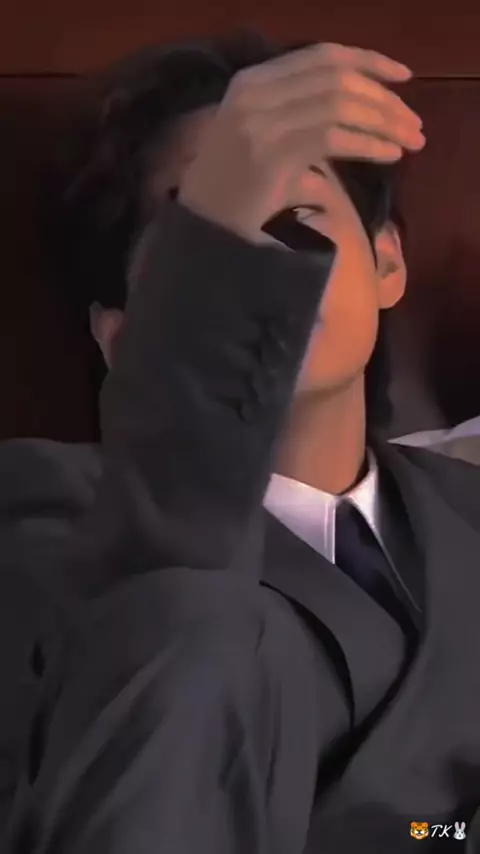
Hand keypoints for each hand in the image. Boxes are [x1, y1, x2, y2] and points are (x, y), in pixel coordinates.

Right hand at [179, 42, 424, 240]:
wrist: (202, 228)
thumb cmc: (234, 191)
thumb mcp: (264, 141)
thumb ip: (302, 121)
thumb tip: (356, 118)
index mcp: (253, 82)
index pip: (321, 56)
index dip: (368, 60)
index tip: (403, 75)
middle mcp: (256, 94)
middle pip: (337, 77)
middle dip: (384, 98)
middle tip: (414, 123)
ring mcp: (262, 123)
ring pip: (339, 104)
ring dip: (383, 121)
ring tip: (410, 140)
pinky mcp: (272, 155)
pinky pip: (333, 138)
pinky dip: (368, 144)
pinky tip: (389, 155)